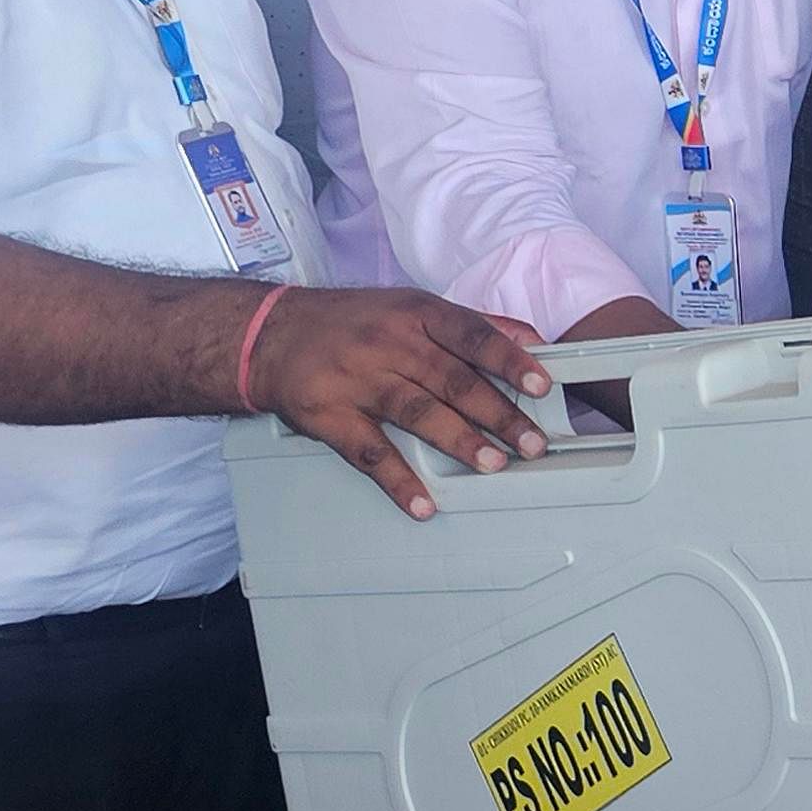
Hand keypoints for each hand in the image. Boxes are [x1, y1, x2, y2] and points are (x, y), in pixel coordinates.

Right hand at [247, 287, 552, 520]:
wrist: (270, 334)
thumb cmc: (352, 323)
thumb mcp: (410, 308)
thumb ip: (471, 325)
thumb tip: (531, 338)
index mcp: (415, 314)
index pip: (471, 335)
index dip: (509, 360)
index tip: (541, 385)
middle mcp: (389, 344)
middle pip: (451, 380)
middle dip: (497, 414)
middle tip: (531, 443)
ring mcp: (358, 380)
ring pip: (416, 412)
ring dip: (458, 441)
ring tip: (493, 464)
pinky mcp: (329, 415)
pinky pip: (369, 452)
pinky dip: (398, 480)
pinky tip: (423, 502)